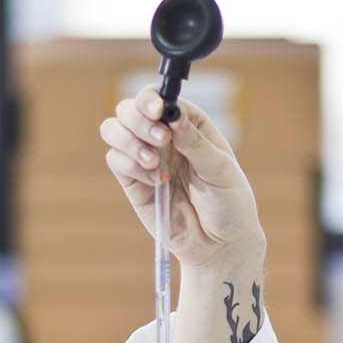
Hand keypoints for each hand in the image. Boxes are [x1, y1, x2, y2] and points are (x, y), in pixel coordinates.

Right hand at [101, 88, 263, 271]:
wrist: (220, 245)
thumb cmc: (229, 203)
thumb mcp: (220, 170)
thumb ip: (195, 143)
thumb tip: (172, 116)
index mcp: (188, 124)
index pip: (160, 97)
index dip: (151, 98)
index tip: (157, 111)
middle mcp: (163, 136)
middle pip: (129, 109)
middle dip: (138, 119)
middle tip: (160, 140)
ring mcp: (145, 158)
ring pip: (113, 130)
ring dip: (129, 141)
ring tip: (154, 162)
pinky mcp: (132, 182)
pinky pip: (116, 161)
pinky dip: (130, 165)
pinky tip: (155, 181)